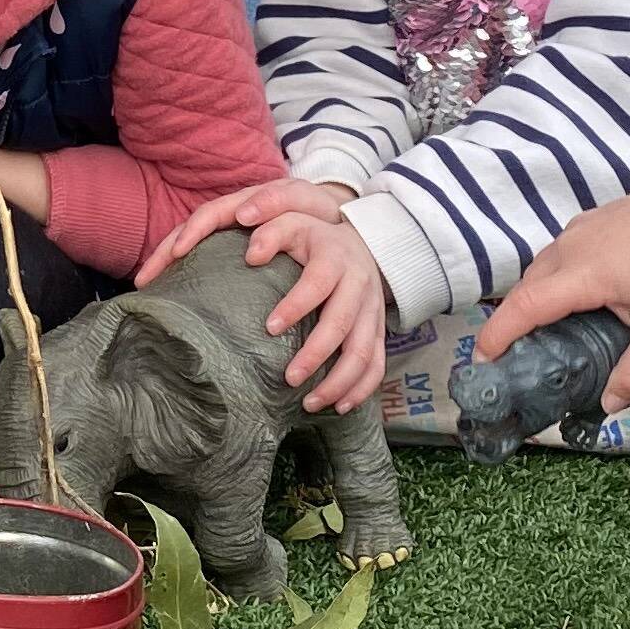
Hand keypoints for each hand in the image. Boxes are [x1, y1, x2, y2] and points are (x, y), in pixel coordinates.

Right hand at [143, 173, 348, 281]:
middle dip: (165, 251)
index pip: (212, 213)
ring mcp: (231, 232)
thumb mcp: (305, 201)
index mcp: (249, 201)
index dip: (193, 230)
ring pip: (189, 242)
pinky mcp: (232, 250)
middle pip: (190, 229)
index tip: (179, 252)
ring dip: (164, 262)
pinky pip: (199, 258)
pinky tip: (167, 292)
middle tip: (146, 278)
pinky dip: (180, 272)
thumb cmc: (321, 212)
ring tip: (145, 285)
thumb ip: (278, 202)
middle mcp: (234, 214)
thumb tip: (242, 215)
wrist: (335, 220)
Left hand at [243, 204, 390, 412]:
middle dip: (317, 355)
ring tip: (310, 403)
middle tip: (289, 378)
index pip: (317, 283)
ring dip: (340, 382)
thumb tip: (250, 254)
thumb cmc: (314, 237)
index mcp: (336, 259)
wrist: (361, 242)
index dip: (296, 305)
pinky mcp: (379, 330)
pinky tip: (340, 406)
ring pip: (364, 353)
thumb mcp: (292, 222)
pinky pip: (378, 364)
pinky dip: (362, 389)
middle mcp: (360, 286)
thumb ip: (270, 232)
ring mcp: (373, 311)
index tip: (269, 327)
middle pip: (343, 325)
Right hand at [472, 153, 629, 409]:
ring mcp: (587, 223)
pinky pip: (567, 246)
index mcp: (584, 273)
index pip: (525, 305)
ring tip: (554, 323)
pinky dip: (561, 271)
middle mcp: (574, 244)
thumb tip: (610, 406)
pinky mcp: (602, 214)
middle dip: (517, 316)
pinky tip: (589, 289)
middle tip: (520, 349)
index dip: (498, 332)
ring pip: (547, 261)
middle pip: (530, 283)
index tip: (483, 357)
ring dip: (542, 291)